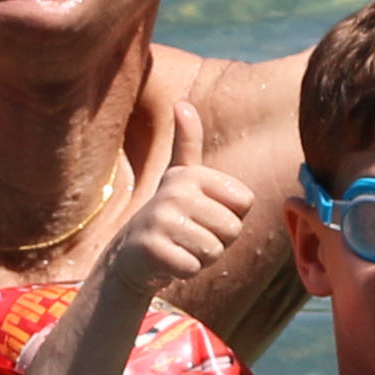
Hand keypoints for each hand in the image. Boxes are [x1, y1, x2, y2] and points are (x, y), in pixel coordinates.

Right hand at [90, 93, 261, 297]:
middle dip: (217, 241)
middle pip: (232, 230)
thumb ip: (187, 141)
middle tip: (190, 236)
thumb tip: (180, 103)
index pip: (244, 204)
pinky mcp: (152, 249)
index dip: (229, 217)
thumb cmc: (168, 215)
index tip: (202, 215)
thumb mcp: (179, 177)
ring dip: (201, 258)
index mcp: (190, 174)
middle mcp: (174, 191)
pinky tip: (168, 261)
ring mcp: (160, 220)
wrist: (130, 254)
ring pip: (214, 251)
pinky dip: (184, 271)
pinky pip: (193, 268)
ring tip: (180, 247)